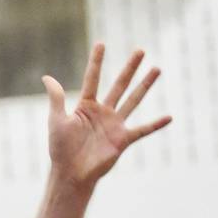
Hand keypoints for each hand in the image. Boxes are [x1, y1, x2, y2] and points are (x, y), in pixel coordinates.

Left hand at [44, 43, 169, 194]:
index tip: (101, 44)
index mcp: (86, 106)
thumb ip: (57, 98)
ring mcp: (115, 125)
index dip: (96, 62)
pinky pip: (142, 130)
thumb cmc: (60, 149)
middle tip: (140, 50)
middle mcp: (103, 112)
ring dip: (145, 85)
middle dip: (130, 68)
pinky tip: (169, 117)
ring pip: (133, 100)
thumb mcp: (57, 120)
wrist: (70, 174)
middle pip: (119, 84)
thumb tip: (47, 77)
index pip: (93, 78)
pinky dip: (155, 125)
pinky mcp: (122, 140)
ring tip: (157, 69)